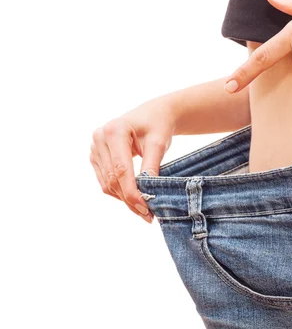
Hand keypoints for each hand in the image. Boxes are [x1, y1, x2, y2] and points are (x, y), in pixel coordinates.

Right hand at [89, 97, 175, 222]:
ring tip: (143, 211)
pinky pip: (105, 180)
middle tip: (148, 215)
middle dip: (129, 199)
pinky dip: (119, 192)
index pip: (121, 169)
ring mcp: (95, 147)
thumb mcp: (159, 143)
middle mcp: (99, 138)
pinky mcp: (96, 156)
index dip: (131, 192)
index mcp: (115, 131)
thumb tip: (147, 191)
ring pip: (107, 183)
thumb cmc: (158, 125)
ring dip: (123, 199)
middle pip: (112, 178)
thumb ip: (152, 165)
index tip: (145, 209)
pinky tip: (133, 199)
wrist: (154, 114)